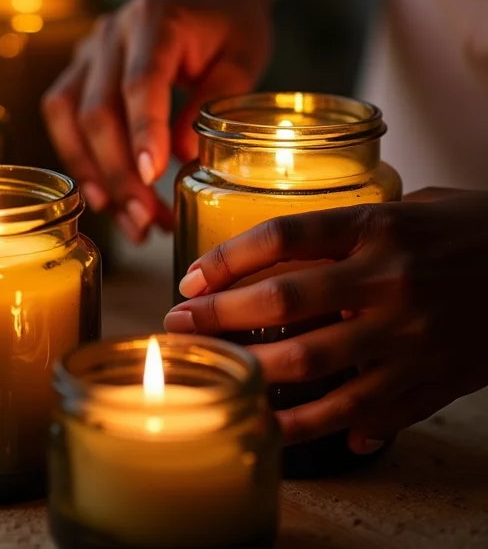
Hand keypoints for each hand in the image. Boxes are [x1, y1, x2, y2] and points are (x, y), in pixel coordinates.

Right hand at [41, 0, 270, 242]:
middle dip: (118, 172)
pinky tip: (103, 194)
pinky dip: (79, 158)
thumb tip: (181, 156)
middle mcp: (110, 33)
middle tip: (145, 220)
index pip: (140, 82)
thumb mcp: (242, 58)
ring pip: (69, 117)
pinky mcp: (80, 70)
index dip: (143, 132)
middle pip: (98, 109)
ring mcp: (89, 50)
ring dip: (93, 173)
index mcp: (155, 21)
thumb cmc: (229, 24)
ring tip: (126, 219)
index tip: (152, 178)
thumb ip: (213, 101)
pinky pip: (63, 116)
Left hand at [164, 189, 487, 451]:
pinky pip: (362, 411)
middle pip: (283, 302)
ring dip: (251, 376)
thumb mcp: (409, 206)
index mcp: (377, 225)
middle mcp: (387, 279)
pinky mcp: (433, 378)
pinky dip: (314, 426)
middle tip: (177, 327)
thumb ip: (346, 229)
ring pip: (313, 365)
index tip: (191, 278)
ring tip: (212, 379)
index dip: (227, 260)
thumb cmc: (472, 227)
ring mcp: (410, 334)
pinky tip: (274, 429)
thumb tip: (283, 255)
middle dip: (219, 318)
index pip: (282, 237)